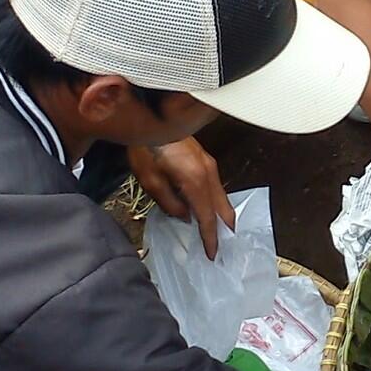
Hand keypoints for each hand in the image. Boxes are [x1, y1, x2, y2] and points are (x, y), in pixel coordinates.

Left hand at [127, 139, 234, 259]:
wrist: (148, 115)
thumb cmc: (145, 148)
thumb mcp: (151, 181)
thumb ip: (170, 203)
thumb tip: (184, 217)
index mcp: (196, 180)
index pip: (207, 217)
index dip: (210, 238)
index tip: (212, 254)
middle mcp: (208, 172)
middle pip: (223, 208)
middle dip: (224, 229)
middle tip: (224, 247)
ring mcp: (209, 164)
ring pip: (222, 197)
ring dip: (221, 215)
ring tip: (217, 232)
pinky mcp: (205, 159)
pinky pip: (216, 186)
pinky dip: (215, 202)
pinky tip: (207, 208)